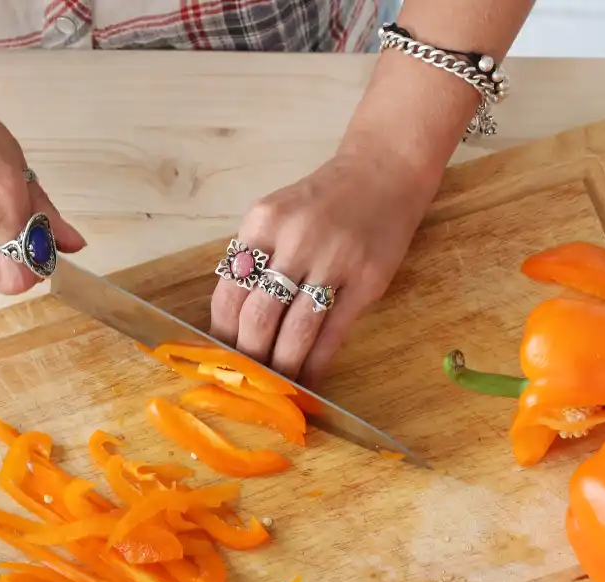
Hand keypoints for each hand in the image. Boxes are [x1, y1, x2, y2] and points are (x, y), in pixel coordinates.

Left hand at [208, 141, 439, 384]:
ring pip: (296, 331)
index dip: (222, 334)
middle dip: (250, 357)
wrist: (383, 172)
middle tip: (248, 379)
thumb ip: (254, 259)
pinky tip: (309, 377)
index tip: (222, 358)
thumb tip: (232, 325)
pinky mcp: (367, 280)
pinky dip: (317, 362)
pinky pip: (333, 333)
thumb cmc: (323, 201)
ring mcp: (335, 260)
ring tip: (277, 385)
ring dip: (283, 366)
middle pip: (258, 316)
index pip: (229, 292)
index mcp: (262, 222)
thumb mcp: (277, 215)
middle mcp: (295, 239)